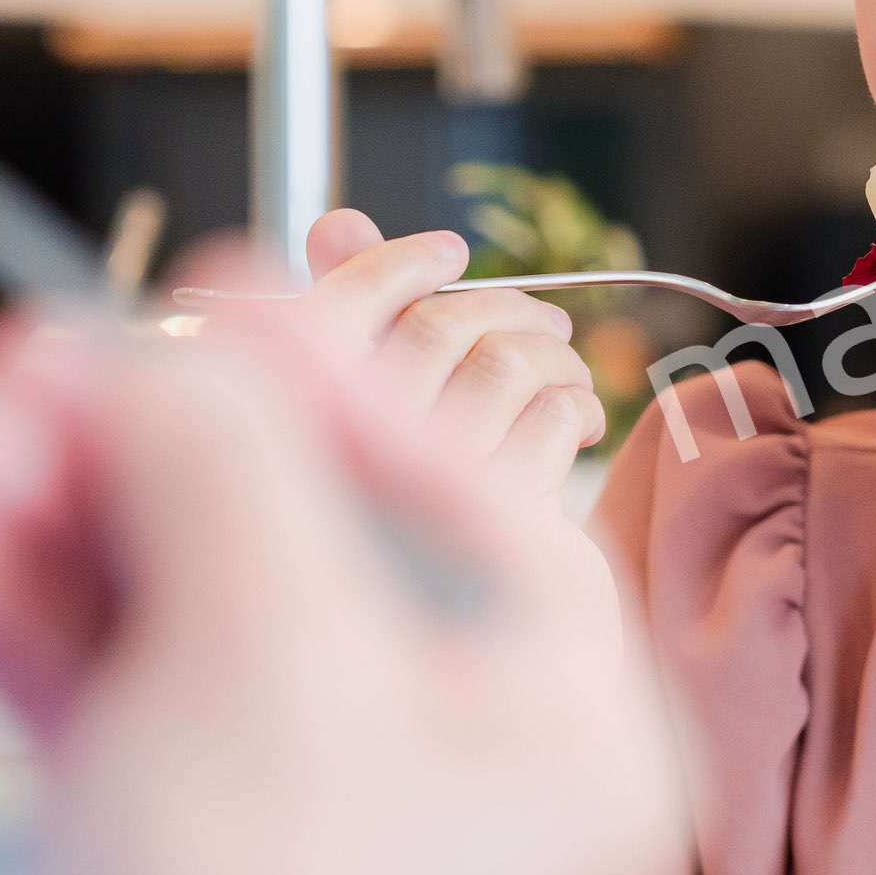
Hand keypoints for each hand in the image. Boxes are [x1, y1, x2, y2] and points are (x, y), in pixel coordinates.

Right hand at [0, 299, 678, 874]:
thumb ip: (225, 474)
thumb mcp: (265, 657)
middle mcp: (455, 779)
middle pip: (300, 542)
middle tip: (29, 367)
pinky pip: (98, 702)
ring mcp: (308, 832)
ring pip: (177, 615)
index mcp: (562, 734)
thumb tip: (175, 368)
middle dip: (149, 450)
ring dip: (49, 521)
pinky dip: (12, 620)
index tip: (226, 295)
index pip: (469, 495)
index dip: (341, 381)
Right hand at [302, 206, 609, 497]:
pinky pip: (549, 421)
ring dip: (556, 358)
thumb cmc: (398, 525)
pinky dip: (572, 408)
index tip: (449, 253)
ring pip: (508, 366)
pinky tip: (573, 423)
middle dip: (511, 308)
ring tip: (569, 373)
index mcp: (302, 414)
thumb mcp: (351, 419)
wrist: (445, 649)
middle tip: (550, 325)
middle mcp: (359, 447)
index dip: (404, 264)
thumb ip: (341, 314)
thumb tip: (339, 225)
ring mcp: (429, 486)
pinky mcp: (501, 523)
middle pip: (445, 326)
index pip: (350, 301)